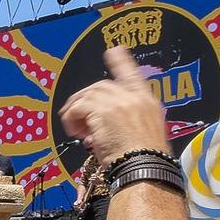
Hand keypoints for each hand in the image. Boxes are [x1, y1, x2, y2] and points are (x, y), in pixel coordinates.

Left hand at [58, 47, 169, 163]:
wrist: (144, 168)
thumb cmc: (142, 161)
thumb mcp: (140, 136)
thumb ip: (120, 125)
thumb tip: (94, 132)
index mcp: (148, 103)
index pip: (132, 75)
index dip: (121, 62)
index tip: (113, 50)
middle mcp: (135, 98)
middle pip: (102, 86)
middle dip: (85, 99)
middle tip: (77, 119)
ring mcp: (120, 102)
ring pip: (88, 95)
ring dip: (77, 112)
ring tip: (77, 131)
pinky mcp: (104, 111)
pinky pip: (78, 108)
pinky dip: (72, 119)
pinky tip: (76, 133)